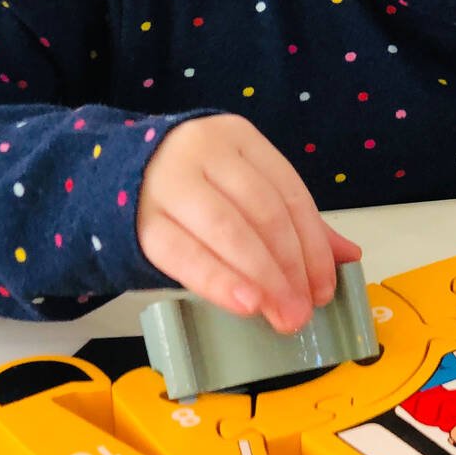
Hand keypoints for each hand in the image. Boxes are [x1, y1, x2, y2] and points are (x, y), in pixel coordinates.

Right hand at [136, 114, 360, 331]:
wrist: (107, 177)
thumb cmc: (192, 190)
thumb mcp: (241, 192)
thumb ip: (292, 221)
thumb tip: (348, 256)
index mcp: (239, 139)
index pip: (288, 193)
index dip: (313, 244)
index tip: (326, 287)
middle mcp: (204, 152)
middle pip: (263, 212)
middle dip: (290, 267)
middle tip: (304, 310)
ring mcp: (169, 182)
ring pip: (228, 231)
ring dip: (262, 279)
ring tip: (282, 315)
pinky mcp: (139, 218)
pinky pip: (184, 254)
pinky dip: (220, 281)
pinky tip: (245, 304)